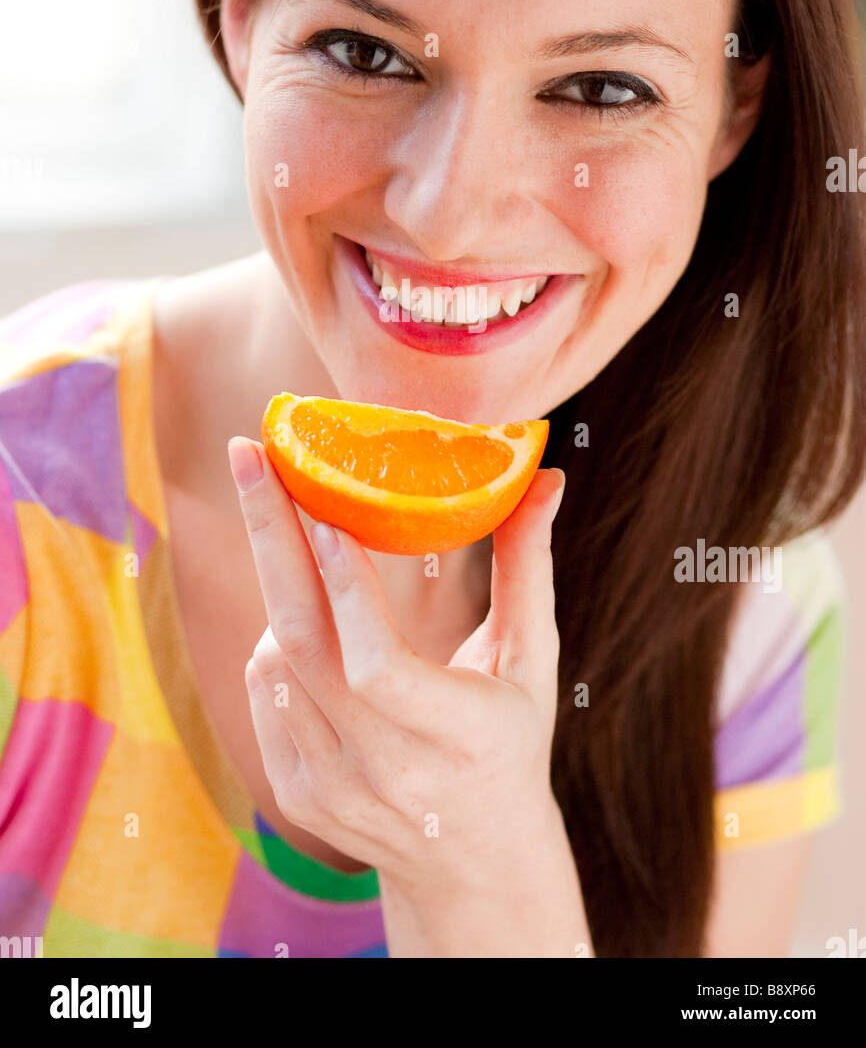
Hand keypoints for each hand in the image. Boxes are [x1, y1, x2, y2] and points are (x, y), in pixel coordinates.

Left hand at [228, 435, 565, 895]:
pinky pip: (263, 693)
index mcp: (457, 735)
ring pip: (273, 662)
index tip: (325, 514)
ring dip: (282, 587)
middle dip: (270, 538)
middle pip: (303, 645)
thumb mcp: (530, 659)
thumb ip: (527, 567)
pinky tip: (307, 621)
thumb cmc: (510, 740)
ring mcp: (332, 790)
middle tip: (247, 457)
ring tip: (305, 544)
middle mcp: (386, 771)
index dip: (350, 593)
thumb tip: (547, 478)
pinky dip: (276, 642)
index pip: (380, 667)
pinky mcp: (295, 797)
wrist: (472, 861)